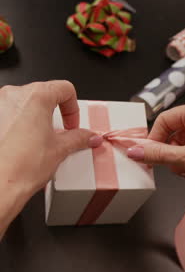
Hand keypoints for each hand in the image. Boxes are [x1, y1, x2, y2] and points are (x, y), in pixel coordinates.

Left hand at [0, 80, 100, 237]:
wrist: (1, 183)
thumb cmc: (22, 165)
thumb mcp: (60, 149)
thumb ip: (79, 138)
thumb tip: (89, 137)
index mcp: (36, 96)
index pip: (64, 89)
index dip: (73, 108)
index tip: (72, 125)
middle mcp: (13, 96)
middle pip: (44, 94)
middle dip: (56, 114)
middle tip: (60, 135)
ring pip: (26, 104)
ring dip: (37, 119)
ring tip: (41, 142)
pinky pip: (10, 115)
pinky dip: (20, 125)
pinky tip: (25, 145)